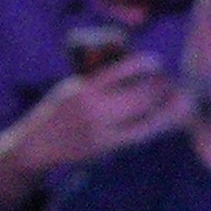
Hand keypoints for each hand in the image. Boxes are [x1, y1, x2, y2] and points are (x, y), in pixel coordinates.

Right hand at [0, 58, 182, 193]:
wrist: (36, 145)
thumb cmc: (58, 112)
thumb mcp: (73, 88)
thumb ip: (100, 81)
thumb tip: (136, 70)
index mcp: (85, 87)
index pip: (123, 69)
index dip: (146, 64)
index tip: (156, 62)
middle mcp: (93, 108)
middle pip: (140, 94)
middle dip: (160, 87)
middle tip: (170, 82)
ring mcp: (101, 130)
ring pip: (144, 116)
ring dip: (163, 106)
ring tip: (174, 99)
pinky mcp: (106, 147)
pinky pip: (139, 134)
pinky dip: (156, 125)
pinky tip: (165, 118)